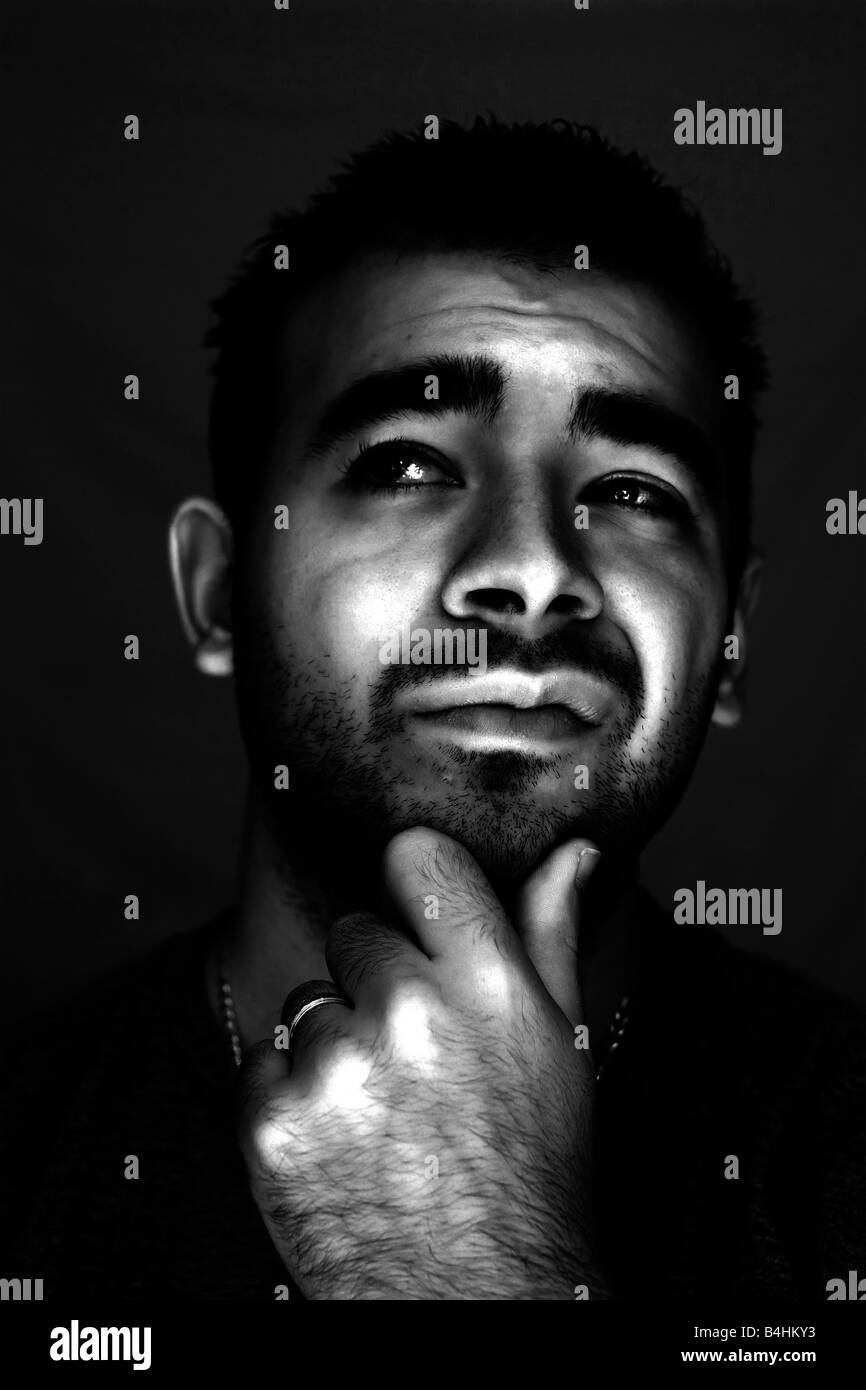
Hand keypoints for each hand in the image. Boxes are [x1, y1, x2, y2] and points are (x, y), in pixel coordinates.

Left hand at [237, 827, 606, 1299]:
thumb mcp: (558, 1045)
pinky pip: (261, 1063)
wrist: (475, 1300)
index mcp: (488, 982)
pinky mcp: (270, 1122)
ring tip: (383, 1111)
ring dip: (332, 1043)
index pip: (418, 856)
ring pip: (308, 1000)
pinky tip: (340, 1143)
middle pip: (355, 932)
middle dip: (377, 981)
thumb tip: (576, 848)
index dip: (413, 881)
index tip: (418, 916)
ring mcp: (334, 1068)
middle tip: (416, 1057)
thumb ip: (553, 933)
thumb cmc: (528, 1168)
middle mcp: (409, 1012)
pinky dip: (287, 1099)